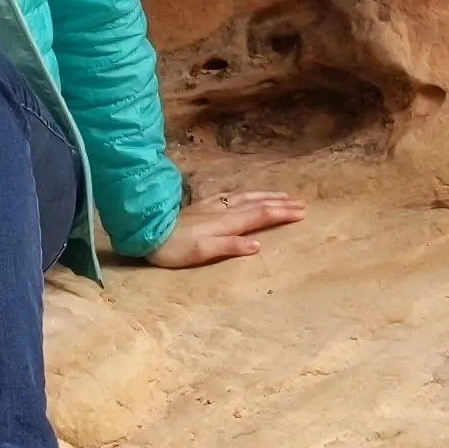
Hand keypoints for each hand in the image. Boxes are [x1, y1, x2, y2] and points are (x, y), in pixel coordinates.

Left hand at [143, 186, 305, 266]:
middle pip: (257, 204)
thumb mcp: (202, 252)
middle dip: (280, 203)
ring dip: (266, 196)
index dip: (281, 213)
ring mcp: (212, 206)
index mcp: (226, 223)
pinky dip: (247, 194)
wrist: (147, 231)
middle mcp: (223, 211)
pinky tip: (247, 194)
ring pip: (246, 197)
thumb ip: (230, 246)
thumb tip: (257, 245)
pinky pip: (233, 196)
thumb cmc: (174, 249)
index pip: (260, 216)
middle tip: (301, 203)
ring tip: (282, 196)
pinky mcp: (202, 206)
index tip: (302, 212)